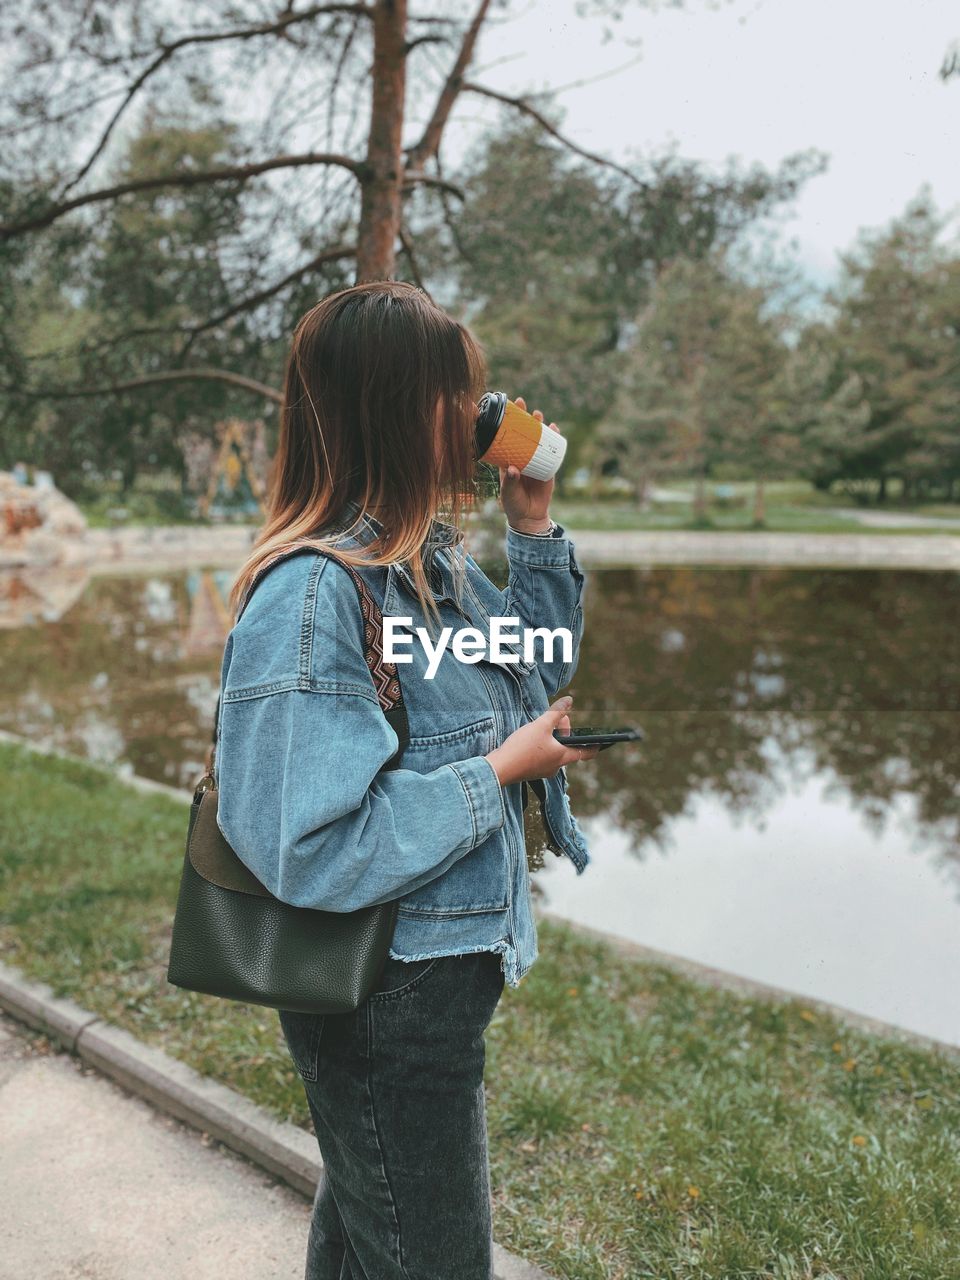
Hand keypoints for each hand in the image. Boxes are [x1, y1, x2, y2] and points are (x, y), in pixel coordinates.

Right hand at [484, 696, 599, 786]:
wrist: (499, 768)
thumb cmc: (522, 748)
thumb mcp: (541, 725)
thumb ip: (556, 712)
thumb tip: (569, 701)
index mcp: (562, 757)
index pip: (586, 753)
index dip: (595, 745)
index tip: (601, 740)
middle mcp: (555, 766)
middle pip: (568, 748)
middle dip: (565, 731)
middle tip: (558, 717)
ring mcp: (543, 770)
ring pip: (555, 751)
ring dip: (553, 738)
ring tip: (542, 725)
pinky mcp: (531, 770)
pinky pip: (543, 756)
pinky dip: (543, 745)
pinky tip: (532, 737)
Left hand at [498, 395, 562, 533]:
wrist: (530, 517)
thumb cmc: (513, 504)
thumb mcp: (508, 493)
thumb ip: (510, 482)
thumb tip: (513, 469)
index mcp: (508, 460)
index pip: (506, 439)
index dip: (507, 425)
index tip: (505, 411)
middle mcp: (521, 457)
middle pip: (523, 434)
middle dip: (524, 418)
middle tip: (524, 404)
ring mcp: (535, 461)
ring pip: (538, 439)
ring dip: (539, 426)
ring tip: (539, 415)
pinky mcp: (548, 467)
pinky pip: (551, 450)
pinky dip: (554, 439)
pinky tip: (555, 429)